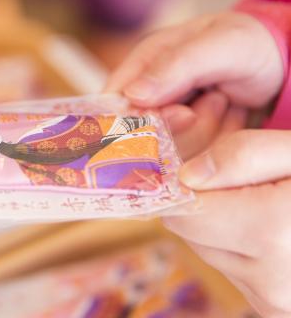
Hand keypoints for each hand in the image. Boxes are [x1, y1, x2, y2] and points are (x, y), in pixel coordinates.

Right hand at [105, 12, 282, 158]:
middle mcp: (145, 98)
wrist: (281, 63)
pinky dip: (219, 142)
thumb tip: (131, 95)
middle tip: (219, 99)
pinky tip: (232, 117)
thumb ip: (176, 66)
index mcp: (140, 67)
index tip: (183, 113)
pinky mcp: (184, 144)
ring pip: (168, 153)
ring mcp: (163, 124)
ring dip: (208, 131)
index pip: (112, 106)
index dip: (137, 120)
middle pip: (141, 137)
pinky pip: (192, 161)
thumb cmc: (249, 44)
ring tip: (227, 101)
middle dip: (187, 125)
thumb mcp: (220, 44)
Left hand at [163, 130, 290, 317]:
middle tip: (230, 171)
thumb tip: (188, 176)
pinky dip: (239, 244)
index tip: (191, 158)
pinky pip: (234, 270)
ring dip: (219, 222)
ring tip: (259, 196)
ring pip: (209, 252)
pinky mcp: (280, 311)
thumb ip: (244, 155)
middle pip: (190, 232)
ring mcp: (276, 303)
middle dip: (201, 198)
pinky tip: (271, 222)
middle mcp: (271, 281)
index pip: (183, 210)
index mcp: (274, 231)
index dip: (179, 181)